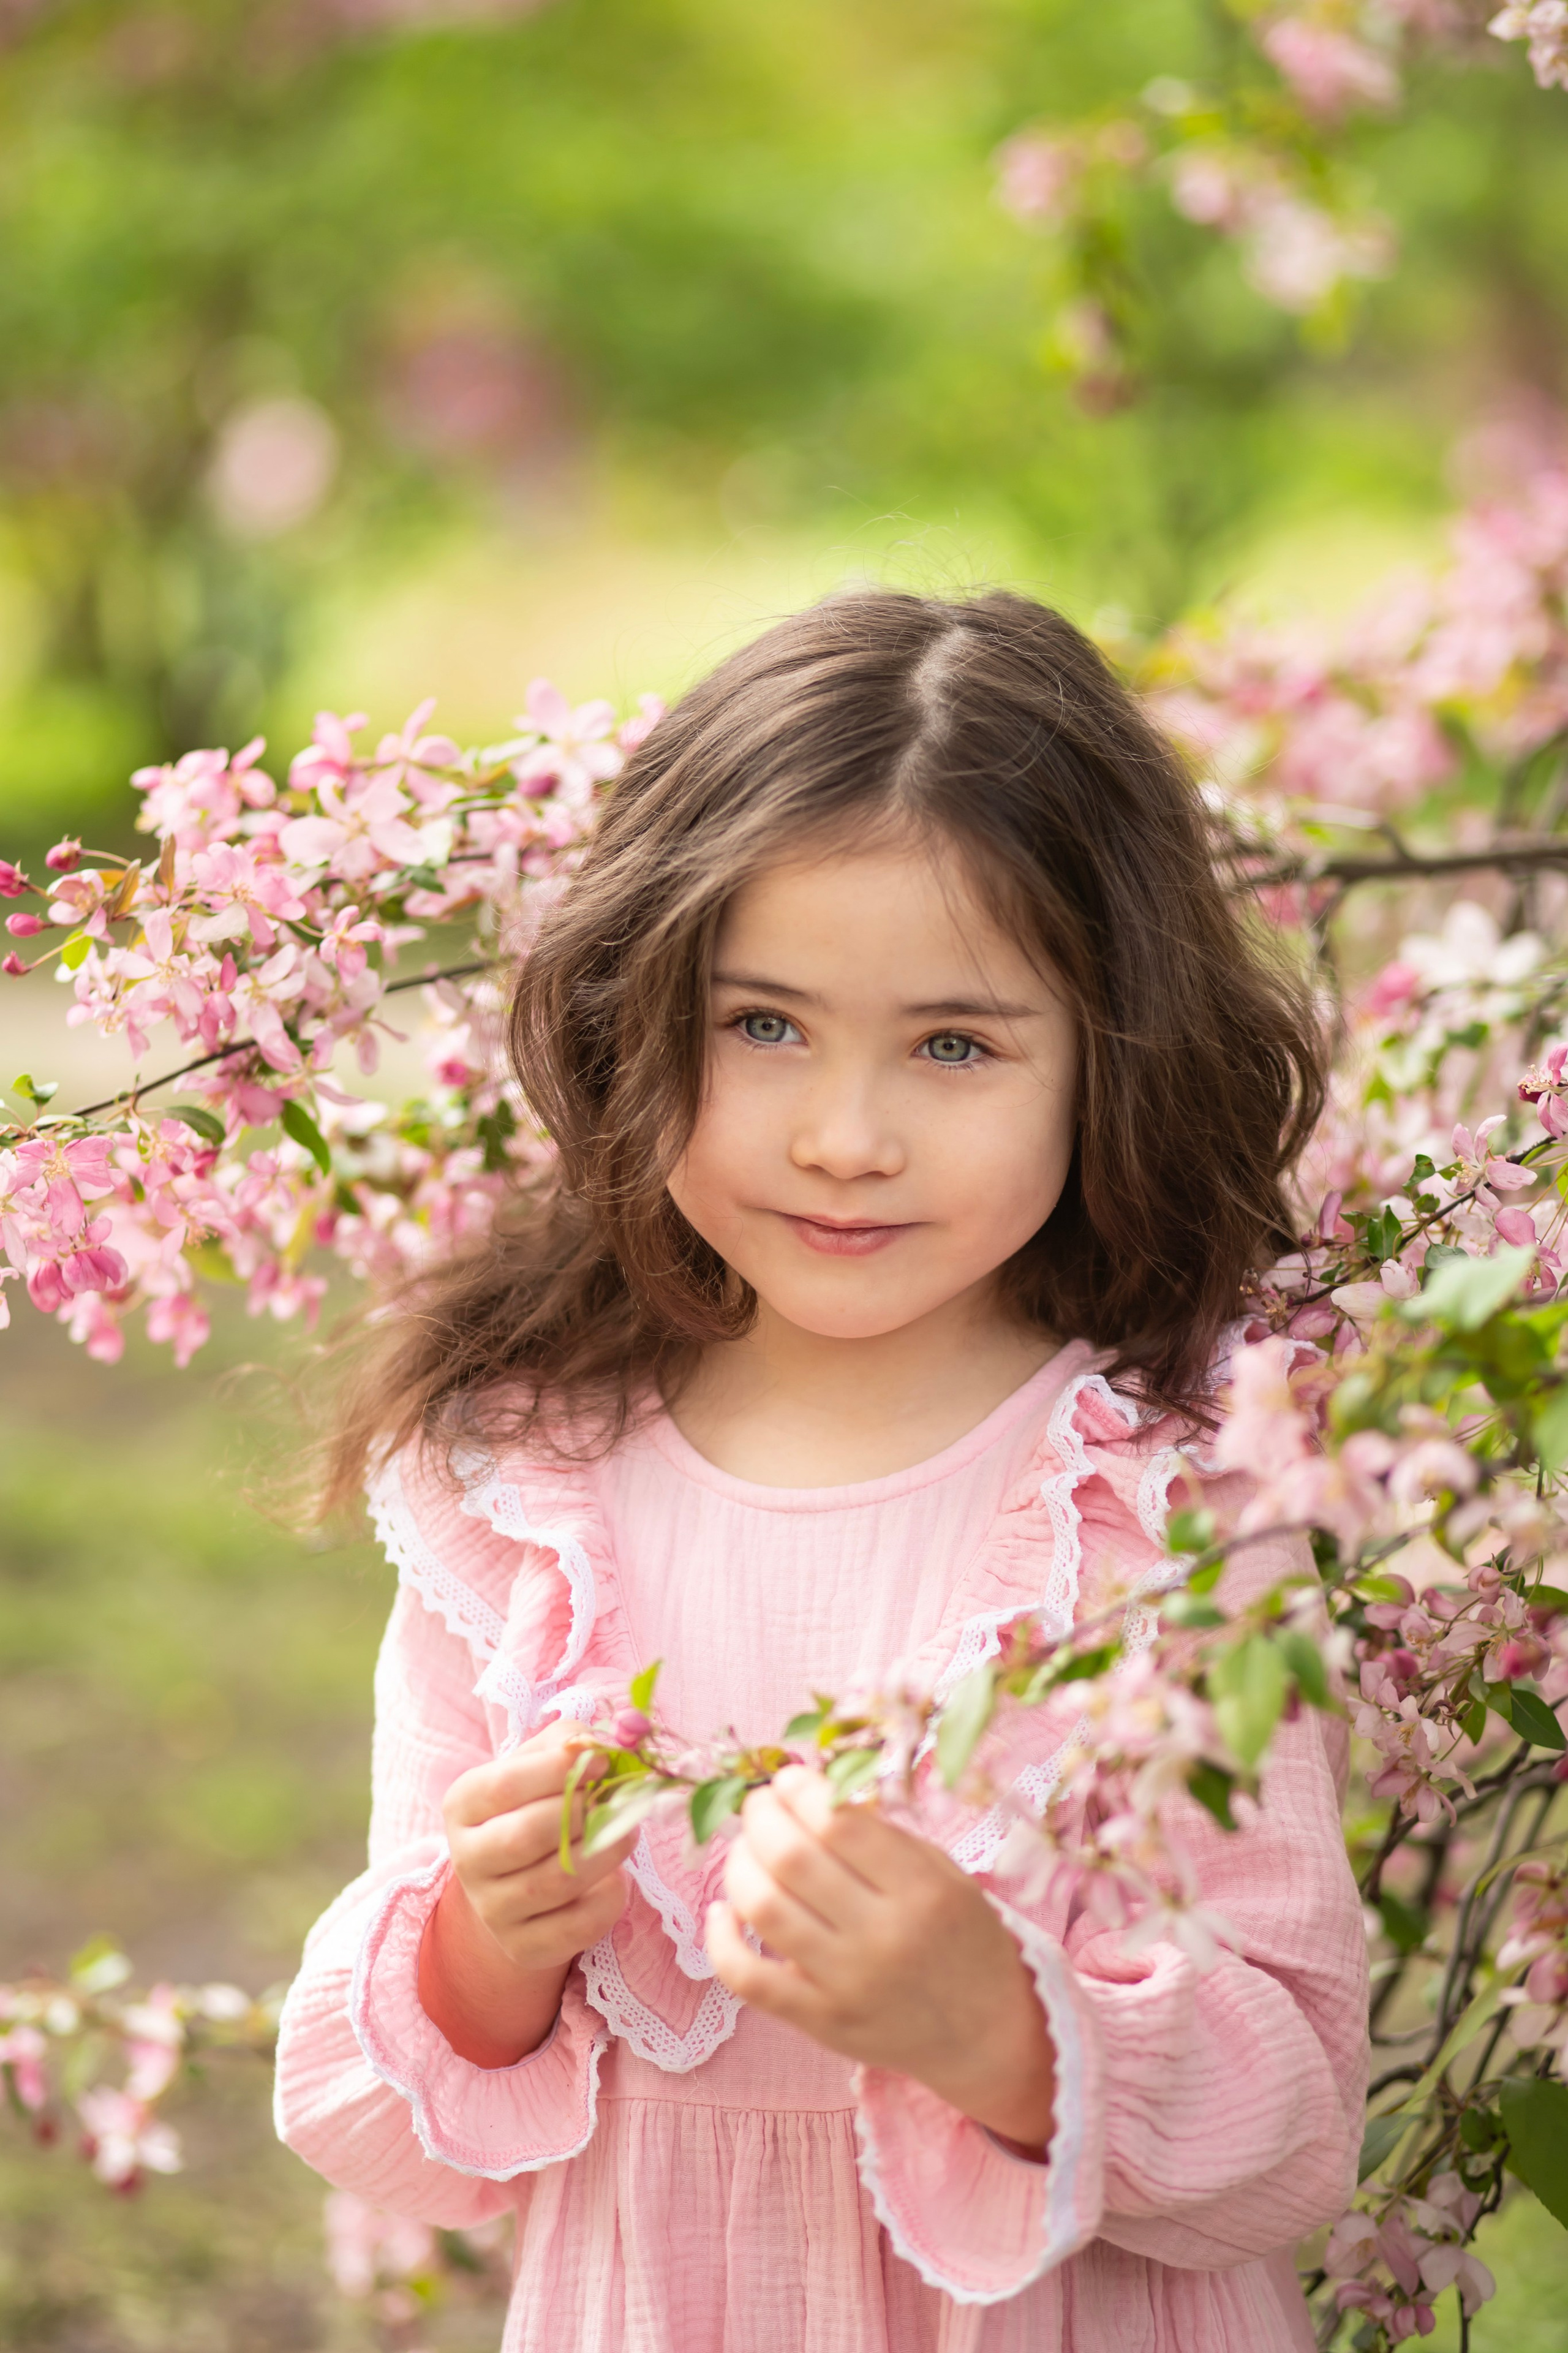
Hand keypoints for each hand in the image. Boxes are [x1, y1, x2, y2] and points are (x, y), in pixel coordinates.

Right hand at [419, 1717, 634, 2068]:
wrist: (521, 1877)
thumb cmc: (536, 1803)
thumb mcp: (543, 1762)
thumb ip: (569, 1743)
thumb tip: (595, 1747)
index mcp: (462, 1806)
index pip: (503, 1786)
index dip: (558, 1771)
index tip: (603, 1762)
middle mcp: (467, 1861)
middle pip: (526, 1836)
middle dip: (581, 1814)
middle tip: (615, 1800)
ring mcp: (492, 1910)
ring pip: (556, 1881)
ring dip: (605, 1851)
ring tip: (627, 1831)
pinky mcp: (523, 1948)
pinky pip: (576, 1926)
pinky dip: (608, 1897)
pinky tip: (614, 1877)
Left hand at [706, 1766, 1055, 2152]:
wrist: (985, 2034)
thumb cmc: (963, 1940)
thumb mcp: (946, 1875)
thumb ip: (884, 1837)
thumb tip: (812, 1795)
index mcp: (921, 1891)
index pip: (840, 1825)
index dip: (801, 1791)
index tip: (790, 1780)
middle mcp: (883, 1938)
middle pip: (793, 1859)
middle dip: (762, 1817)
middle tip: (760, 1805)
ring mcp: (847, 1985)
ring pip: (763, 1909)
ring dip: (739, 1865)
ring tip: (746, 1848)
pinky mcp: (820, 2023)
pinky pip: (749, 1979)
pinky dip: (721, 1940)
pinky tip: (722, 1909)